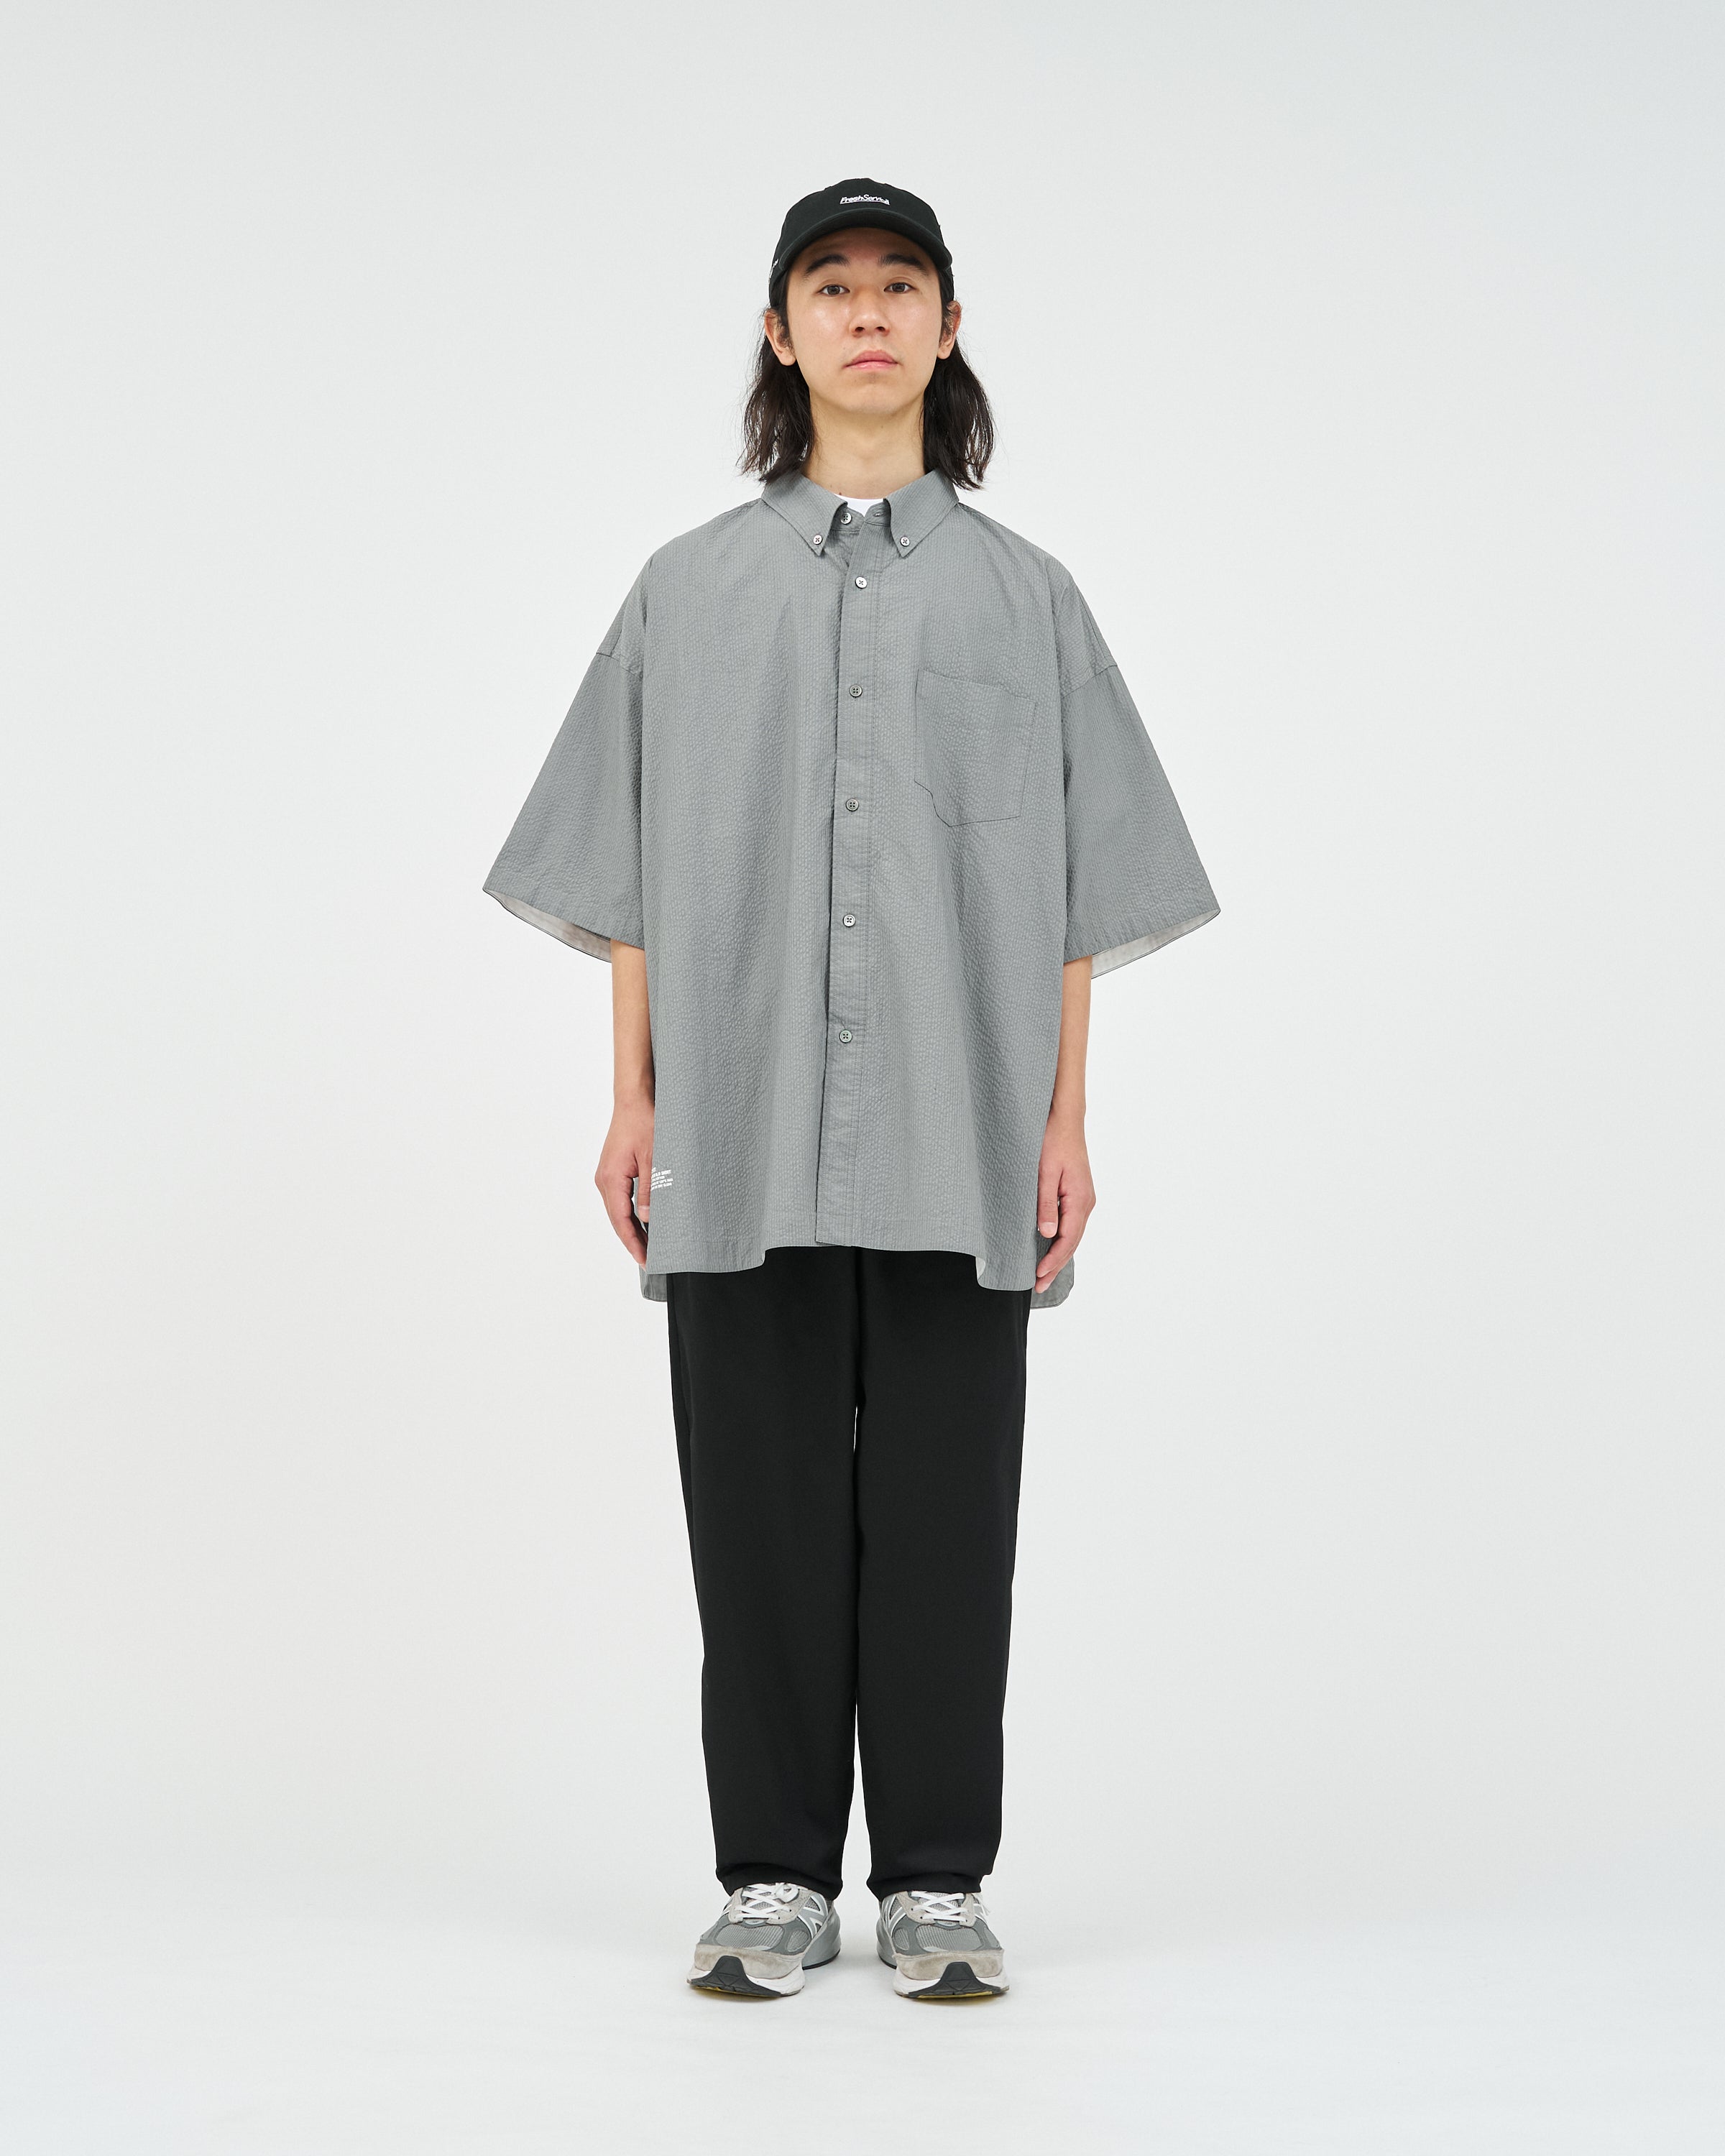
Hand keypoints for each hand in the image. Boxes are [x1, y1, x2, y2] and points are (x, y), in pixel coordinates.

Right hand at [596, 1096, 654, 1265]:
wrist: (634, 1099)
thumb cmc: (645, 1123)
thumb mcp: (655, 1158)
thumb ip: (651, 1190)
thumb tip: (648, 1219)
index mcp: (611, 1179)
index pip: (621, 1221)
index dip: (633, 1243)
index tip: (646, 1260)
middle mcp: (603, 1179)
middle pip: (616, 1219)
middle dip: (632, 1240)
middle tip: (649, 1259)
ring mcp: (605, 1175)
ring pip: (616, 1210)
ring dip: (630, 1228)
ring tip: (647, 1245)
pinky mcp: (611, 1170)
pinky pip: (618, 1199)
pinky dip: (628, 1213)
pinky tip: (641, 1221)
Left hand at [1034, 1108, 1094, 1290]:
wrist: (1064, 1118)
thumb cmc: (1052, 1140)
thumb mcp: (1044, 1173)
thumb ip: (1046, 1204)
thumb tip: (1048, 1234)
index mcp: (1080, 1199)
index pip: (1067, 1239)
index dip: (1053, 1260)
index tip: (1039, 1276)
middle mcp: (1086, 1202)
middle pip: (1073, 1242)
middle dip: (1056, 1265)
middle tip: (1039, 1286)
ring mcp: (1084, 1198)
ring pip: (1074, 1234)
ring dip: (1059, 1255)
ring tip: (1045, 1274)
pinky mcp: (1078, 1193)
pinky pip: (1073, 1224)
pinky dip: (1063, 1240)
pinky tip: (1053, 1247)